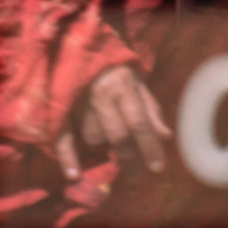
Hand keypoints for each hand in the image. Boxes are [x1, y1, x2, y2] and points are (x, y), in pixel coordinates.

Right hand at [56, 65, 170, 179]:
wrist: (79, 49)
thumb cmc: (113, 69)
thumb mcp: (137, 82)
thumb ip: (151, 108)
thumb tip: (166, 136)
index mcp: (123, 84)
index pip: (139, 120)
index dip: (149, 146)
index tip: (157, 168)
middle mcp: (102, 94)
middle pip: (118, 135)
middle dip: (129, 161)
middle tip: (135, 178)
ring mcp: (79, 102)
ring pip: (94, 138)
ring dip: (103, 146)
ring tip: (106, 138)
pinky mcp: (61, 109)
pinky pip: (63, 138)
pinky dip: (68, 158)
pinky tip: (74, 174)